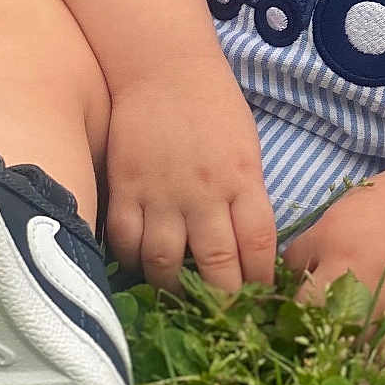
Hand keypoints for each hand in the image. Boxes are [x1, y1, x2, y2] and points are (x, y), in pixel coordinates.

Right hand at [103, 55, 275, 293]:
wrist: (164, 67)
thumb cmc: (214, 106)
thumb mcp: (246, 149)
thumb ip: (246, 195)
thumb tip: (245, 246)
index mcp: (242, 179)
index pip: (257, 245)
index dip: (259, 280)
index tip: (259, 299)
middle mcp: (204, 192)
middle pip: (215, 264)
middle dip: (222, 298)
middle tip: (223, 317)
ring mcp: (161, 193)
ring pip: (165, 262)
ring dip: (173, 288)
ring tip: (180, 298)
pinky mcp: (125, 189)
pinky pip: (125, 242)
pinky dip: (132, 263)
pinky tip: (141, 268)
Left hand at [282, 173, 384, 366]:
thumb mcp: (352, 206)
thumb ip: (326, 237)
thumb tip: (303, 268)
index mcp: (328, 235)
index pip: (288, 270)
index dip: (293, 286)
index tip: (301, 301)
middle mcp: (346, 263)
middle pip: (304, 309)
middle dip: (305, 325)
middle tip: (316, 336)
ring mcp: (381, 285)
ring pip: (343, 336)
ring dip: (343, 349)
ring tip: (346, 359)